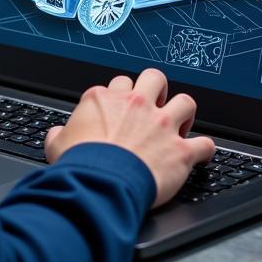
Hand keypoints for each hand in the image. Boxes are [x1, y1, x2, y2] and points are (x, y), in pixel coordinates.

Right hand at [44, 69, 213, 207]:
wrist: (102, 184)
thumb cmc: (81, 164)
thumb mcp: (56, 145)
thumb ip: (59, 134)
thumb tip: (58, 135)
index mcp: (105, 99)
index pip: (117, 84)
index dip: (119, 98)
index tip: (119, 111)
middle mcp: (136, 105)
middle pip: (153, 78)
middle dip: (156, 88)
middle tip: (154, 104)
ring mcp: (161, 125)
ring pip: (185, 101)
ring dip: (183, 112)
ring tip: (179, 123)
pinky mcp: (180, 150)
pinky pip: (204, 143)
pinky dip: (204, 149)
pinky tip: (201, 153)